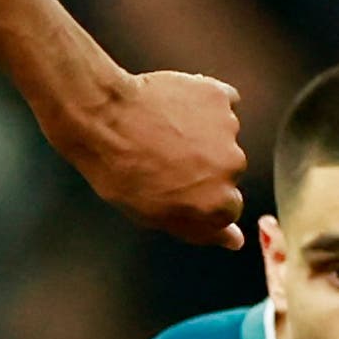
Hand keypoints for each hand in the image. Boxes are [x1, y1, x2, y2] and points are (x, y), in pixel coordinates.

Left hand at [58, 68, 247, 248]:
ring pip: (224, 137)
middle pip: (228, 171)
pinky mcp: (219, 97)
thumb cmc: (119, 171)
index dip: (200, 197)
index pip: (228, 208)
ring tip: (164, 132)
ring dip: (204, 135)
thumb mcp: (154, 216)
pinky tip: (176, 108)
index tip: (178, 186)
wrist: (103, 118)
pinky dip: (205, 105)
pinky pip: (222, 103)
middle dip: (205, 166)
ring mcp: (228, 130)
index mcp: (217, 204)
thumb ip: (200, 230)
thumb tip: (235, 240)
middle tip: (166, 158)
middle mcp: (232, 168)